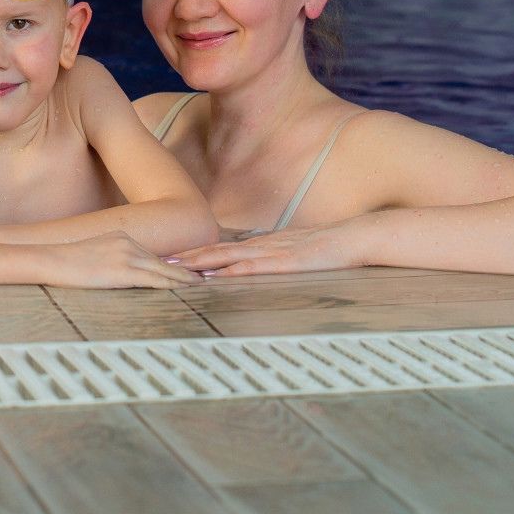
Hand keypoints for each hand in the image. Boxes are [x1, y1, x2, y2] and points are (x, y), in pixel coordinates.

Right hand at [43, 232, 199, 288]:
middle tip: (206, 276)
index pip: (153, 254)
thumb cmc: (65, 261)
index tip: (189, 268)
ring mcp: (127, 255)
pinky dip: (173, 284)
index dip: (173, 263)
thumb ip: (113, 259)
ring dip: (185, 278)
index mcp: (122, 236)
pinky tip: (185, 288)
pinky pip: (155, 279)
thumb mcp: (94, 254)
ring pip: (164, 269)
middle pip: (163, 261)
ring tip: (201, 284)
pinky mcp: (123, 270)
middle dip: (185, 270)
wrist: (50, 259)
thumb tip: (122, 273)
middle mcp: (128, 242)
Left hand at [175, 222, 365, 277]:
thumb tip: (251, 269)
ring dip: (201, 263)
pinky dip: (233, 272)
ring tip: (175, 268)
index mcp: (262, 245)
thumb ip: (273, 260)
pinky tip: (217, 277)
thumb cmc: (329, 248)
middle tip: (157, 260)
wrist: (356, 237)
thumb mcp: (294, 253)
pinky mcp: (287, 263)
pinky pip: (255, 267)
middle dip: (186, 256)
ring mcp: (273, 252)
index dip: (194, 252)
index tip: (169, 256)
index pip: (220, 248)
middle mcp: (262, 246)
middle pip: (216, 250)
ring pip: (229, 257)